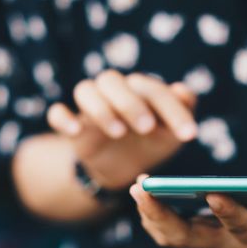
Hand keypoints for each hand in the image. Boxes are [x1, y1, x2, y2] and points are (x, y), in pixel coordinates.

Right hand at [46, 70, 197, 188]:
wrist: (121, 166)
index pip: (154, 90)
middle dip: (131, 103)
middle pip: (113, 81)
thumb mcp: (171, 134)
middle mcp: (113, 92)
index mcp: (140, 90)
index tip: (189, 135)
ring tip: (119, 132)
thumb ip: (181, 112)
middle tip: (147, 128)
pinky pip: (57, 113)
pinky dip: (63, 118)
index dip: (173, 109)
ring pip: (85, 90)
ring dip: (101, 108)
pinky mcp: (71, 124)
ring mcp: (90, 107)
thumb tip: (184, 91)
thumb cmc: (150, 143)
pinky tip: (74, 131)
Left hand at [130, 175, 246, 247]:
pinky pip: (170, 231)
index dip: (230, 213)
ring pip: (173, 237)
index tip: (214, 191)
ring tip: (138, 186)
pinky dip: (154, 213)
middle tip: (142, 189)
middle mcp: (228, 246)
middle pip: (190, 238)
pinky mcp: (200, 235)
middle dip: (163, 215)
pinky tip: (145, 190)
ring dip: (152, 214)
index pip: (243, 230)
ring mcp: (211, 242)